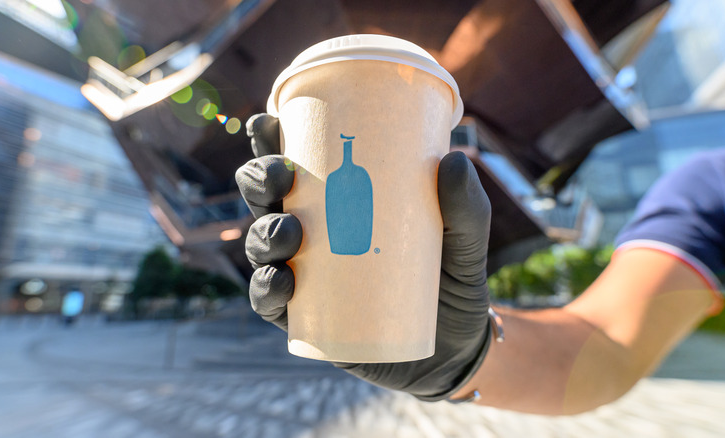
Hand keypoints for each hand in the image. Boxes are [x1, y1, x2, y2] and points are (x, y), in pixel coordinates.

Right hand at [236, 114, 492, 399]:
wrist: (454, 345)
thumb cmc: (452, 278)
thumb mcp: (465, 239)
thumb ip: (465, 205)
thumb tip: (453, 159)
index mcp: (336, 201)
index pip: (294, 164)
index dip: (269, 140)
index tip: (269, 121)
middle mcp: (311, 233)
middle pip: (265, 197)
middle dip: (259, 178)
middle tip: (282, 174)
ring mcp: (304, 274)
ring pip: (261, 245)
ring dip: (263, 233)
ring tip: (289, 232)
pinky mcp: (307, 317)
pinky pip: (271, 302)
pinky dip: (266, 289)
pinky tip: (281, 281)